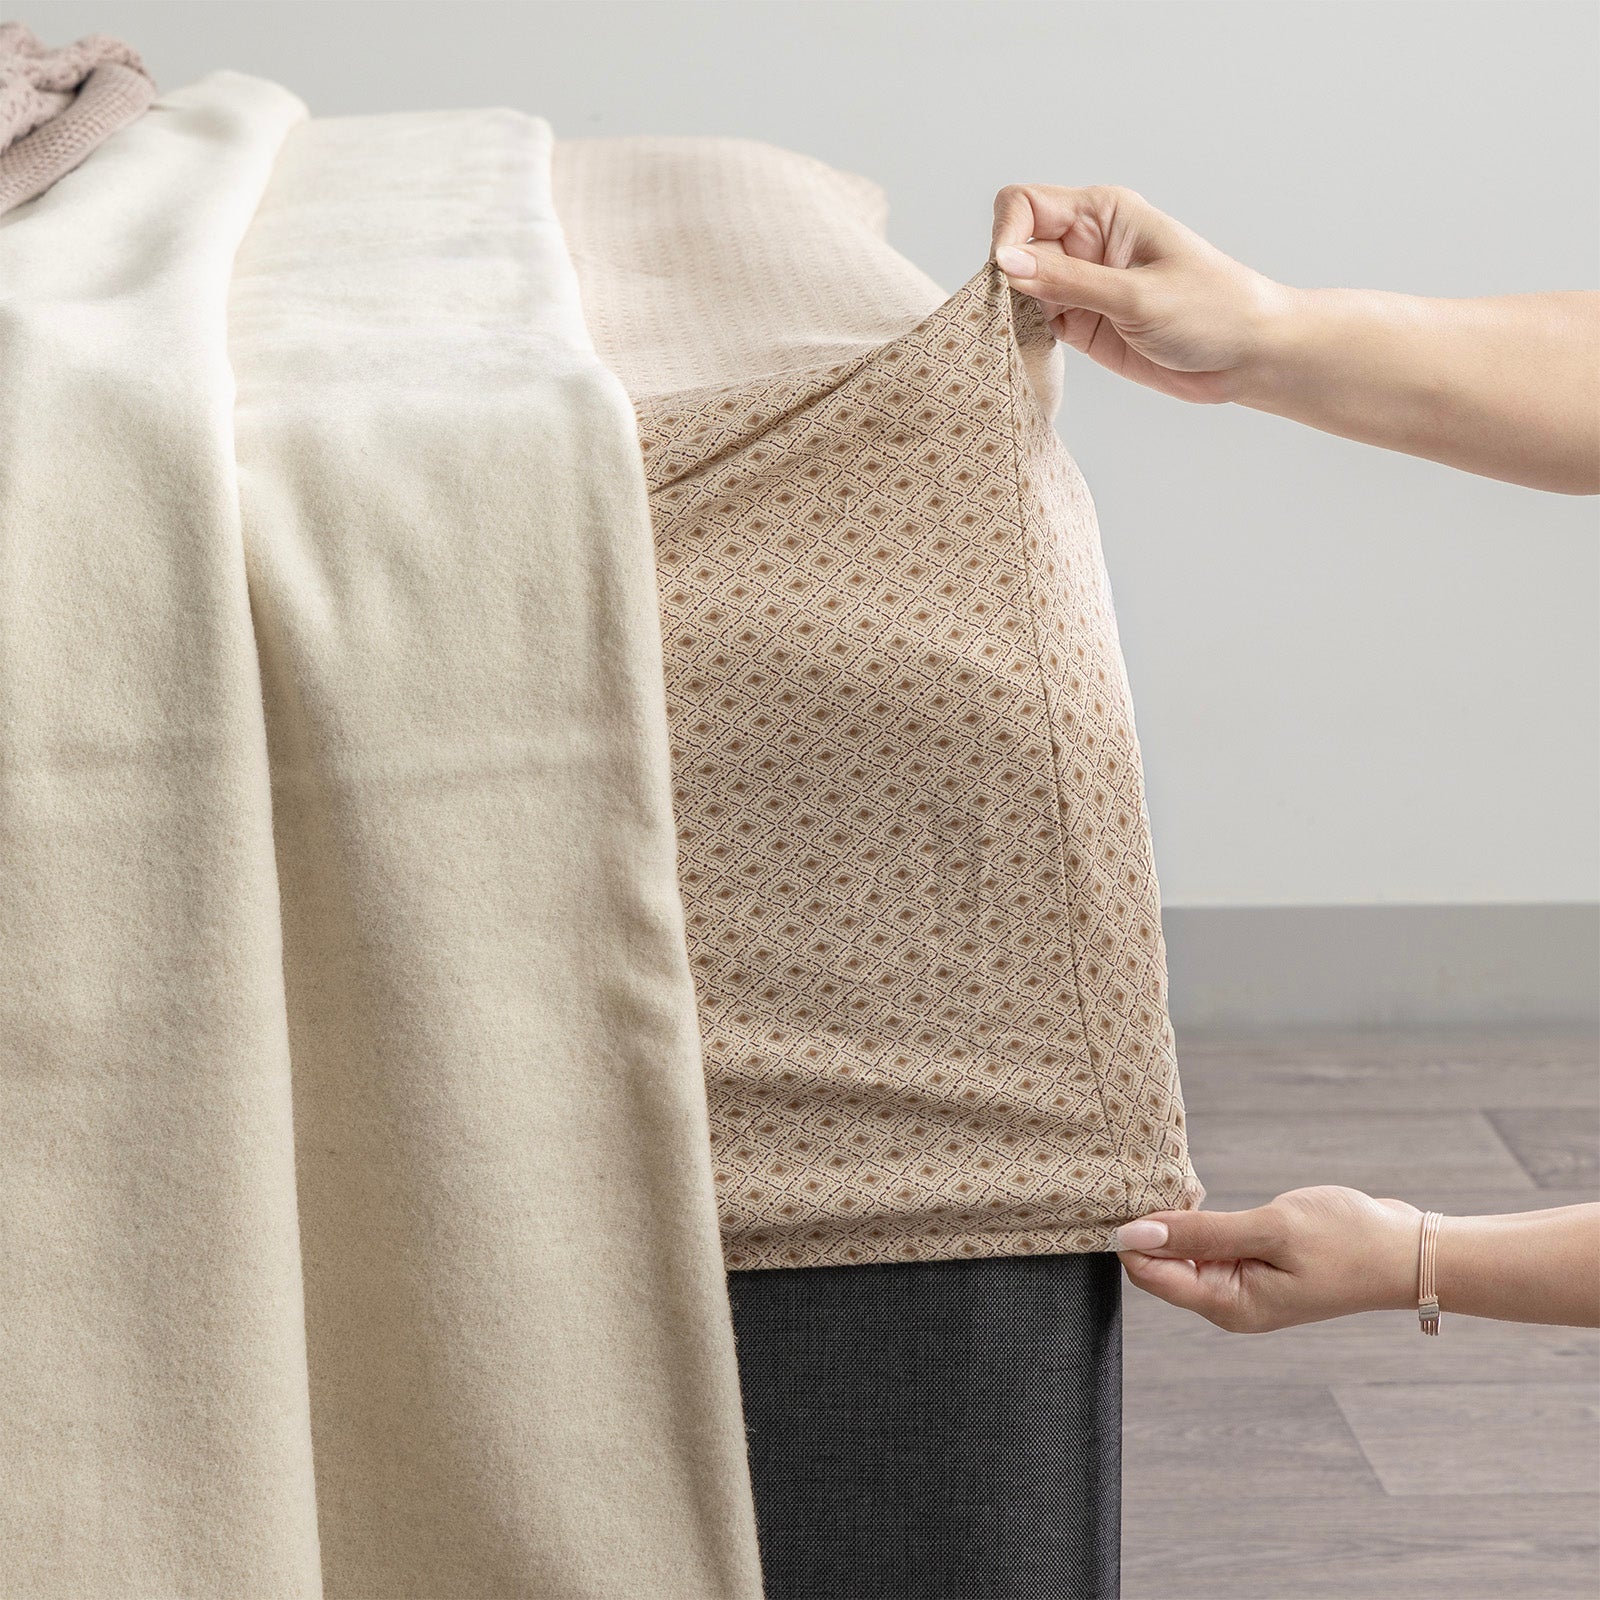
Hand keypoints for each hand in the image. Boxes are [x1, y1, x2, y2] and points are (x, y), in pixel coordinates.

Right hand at [991, 184, 1291, 404]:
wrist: (1247, 356)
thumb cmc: (1212, 311)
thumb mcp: (1137, 296)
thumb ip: (1068, 281)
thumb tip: (1005, 263)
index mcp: (1103, 214)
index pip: (1025, 205)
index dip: (1006, 236)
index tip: (1009, 278)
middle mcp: (1085, 243)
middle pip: (1014, 246)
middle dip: (1003, 280)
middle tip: (1013, 317)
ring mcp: (1080, 285)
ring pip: (1017, 288)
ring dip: (1010, 312)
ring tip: (1018, 341)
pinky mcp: (1081, 323)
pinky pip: (1033, 323)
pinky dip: (1022, 337)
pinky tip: (1027, 354)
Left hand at [1115, 1186, 1421, 1332]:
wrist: (1408, 1250)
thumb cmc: (1346, 1241)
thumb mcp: (1270, 1229)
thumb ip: (1200, 1232)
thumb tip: (1134, 1233)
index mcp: (1229, 1306)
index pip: (1150, 1276)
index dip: (1130, 1236)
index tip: (1124, 1191)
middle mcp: (1229, 1305)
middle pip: (1161, 1267)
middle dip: (1149, 1227)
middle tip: (1149, 1177)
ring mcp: (1243, 1288)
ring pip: (1183, 1254)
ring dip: (1173, 1221)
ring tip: (1173, 1181)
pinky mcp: (1254, 1269)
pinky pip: (1207, 1247)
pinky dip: (1196, 1222)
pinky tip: (1195, 1194)